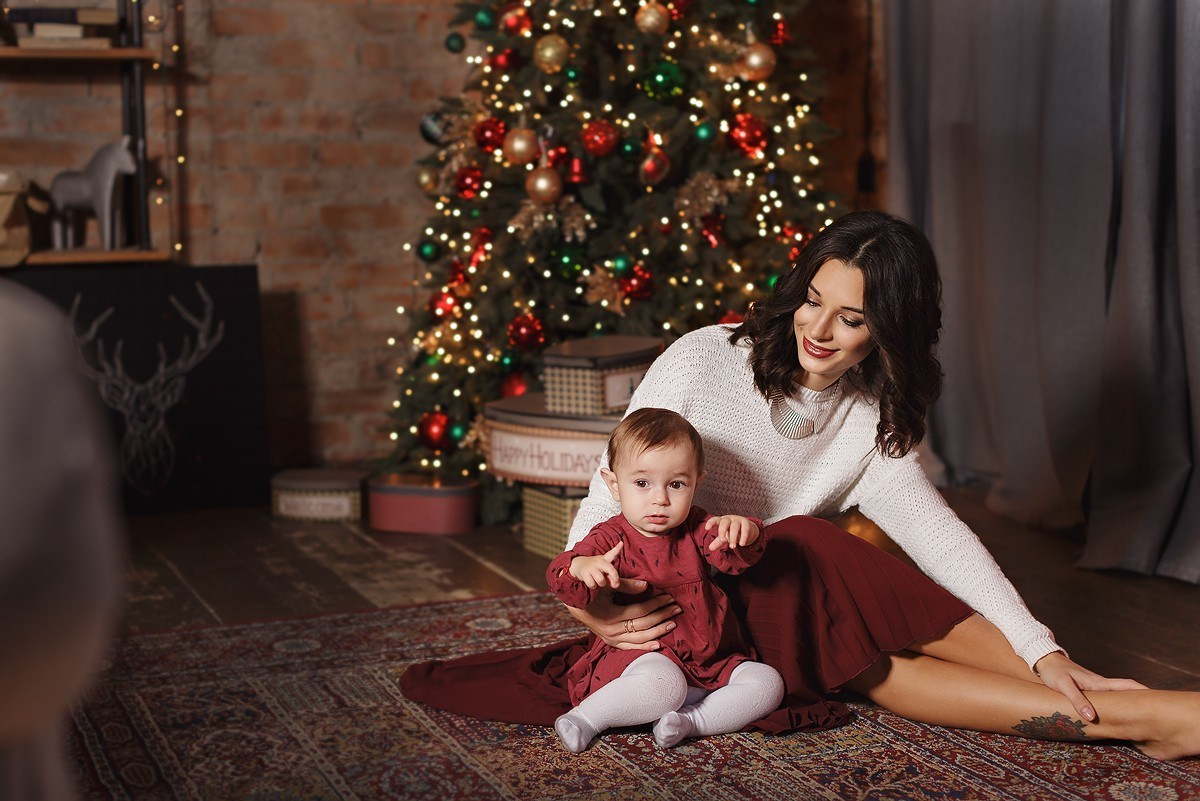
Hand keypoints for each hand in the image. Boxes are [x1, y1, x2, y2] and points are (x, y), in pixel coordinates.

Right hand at [563, 581, 681, 650]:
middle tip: (677, 609)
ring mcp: (611, 639)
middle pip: (644, 624)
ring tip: (673, 623)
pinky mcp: (612, 643)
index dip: (656, 604)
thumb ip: (626, 585)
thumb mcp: (607, 585)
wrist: (576, 607)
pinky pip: (631, 648)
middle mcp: (612, 630)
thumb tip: (647, 585)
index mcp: (611, 615)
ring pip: (640, 638)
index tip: (669, 597)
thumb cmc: (593, 592)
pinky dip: (645, 647)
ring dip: (658, 631)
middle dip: (662, 616)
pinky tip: (659, 644)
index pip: (640, 610)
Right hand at [568, 542, 623, 589]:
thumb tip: (616, 585)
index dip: (617, 548)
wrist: (578, 565)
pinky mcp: (584, 572)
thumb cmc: (595, 568)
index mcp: (605, 560)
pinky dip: (593, 586)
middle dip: (615, 577)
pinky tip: (591, 581)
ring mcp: (591, 567)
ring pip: (601, 580)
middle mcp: (599, 562)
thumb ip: (611, 577)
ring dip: (601, 584)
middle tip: (616, 584)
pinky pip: (592, 584)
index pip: (612, 553)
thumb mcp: (604, 570)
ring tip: (598, 580)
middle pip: (610, 569)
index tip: (621, 543)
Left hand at [706, 514, 760, 549]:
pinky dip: (743, 537)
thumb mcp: (724, 537)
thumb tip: (710, 548)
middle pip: (724, 523)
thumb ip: (718, 541)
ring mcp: (738, 520)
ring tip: (732, 547)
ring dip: (733, 537)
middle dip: (722, 531)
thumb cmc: (732, 532)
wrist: (747, 529)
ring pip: (734, 526)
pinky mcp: (746, 523)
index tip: (706, 528)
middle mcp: (729, 519)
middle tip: (723, 540)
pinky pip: (745, 529)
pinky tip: (742, 544)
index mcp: (721, 521)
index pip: (715, 520)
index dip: (710, 523)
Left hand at [1033, 651, 1147, 721]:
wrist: (1044, 660)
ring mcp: (1096, 686)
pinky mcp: (1089, 688)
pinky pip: (1107, 697)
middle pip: (1126, 691)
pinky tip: (1118, 712)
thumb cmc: (1054, 672)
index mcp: (1098, 683)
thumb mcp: (1064, 686)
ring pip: (1117, 695)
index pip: (1126, 686)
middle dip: (1141, 699)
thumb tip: (1092, 717)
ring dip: (1129, 702)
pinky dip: (1116, 703)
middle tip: (1157, 712)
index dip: (1142, 692)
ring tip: (1142, 716)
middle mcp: (1100, 684)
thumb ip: (1077, 700)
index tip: (1159, 700)